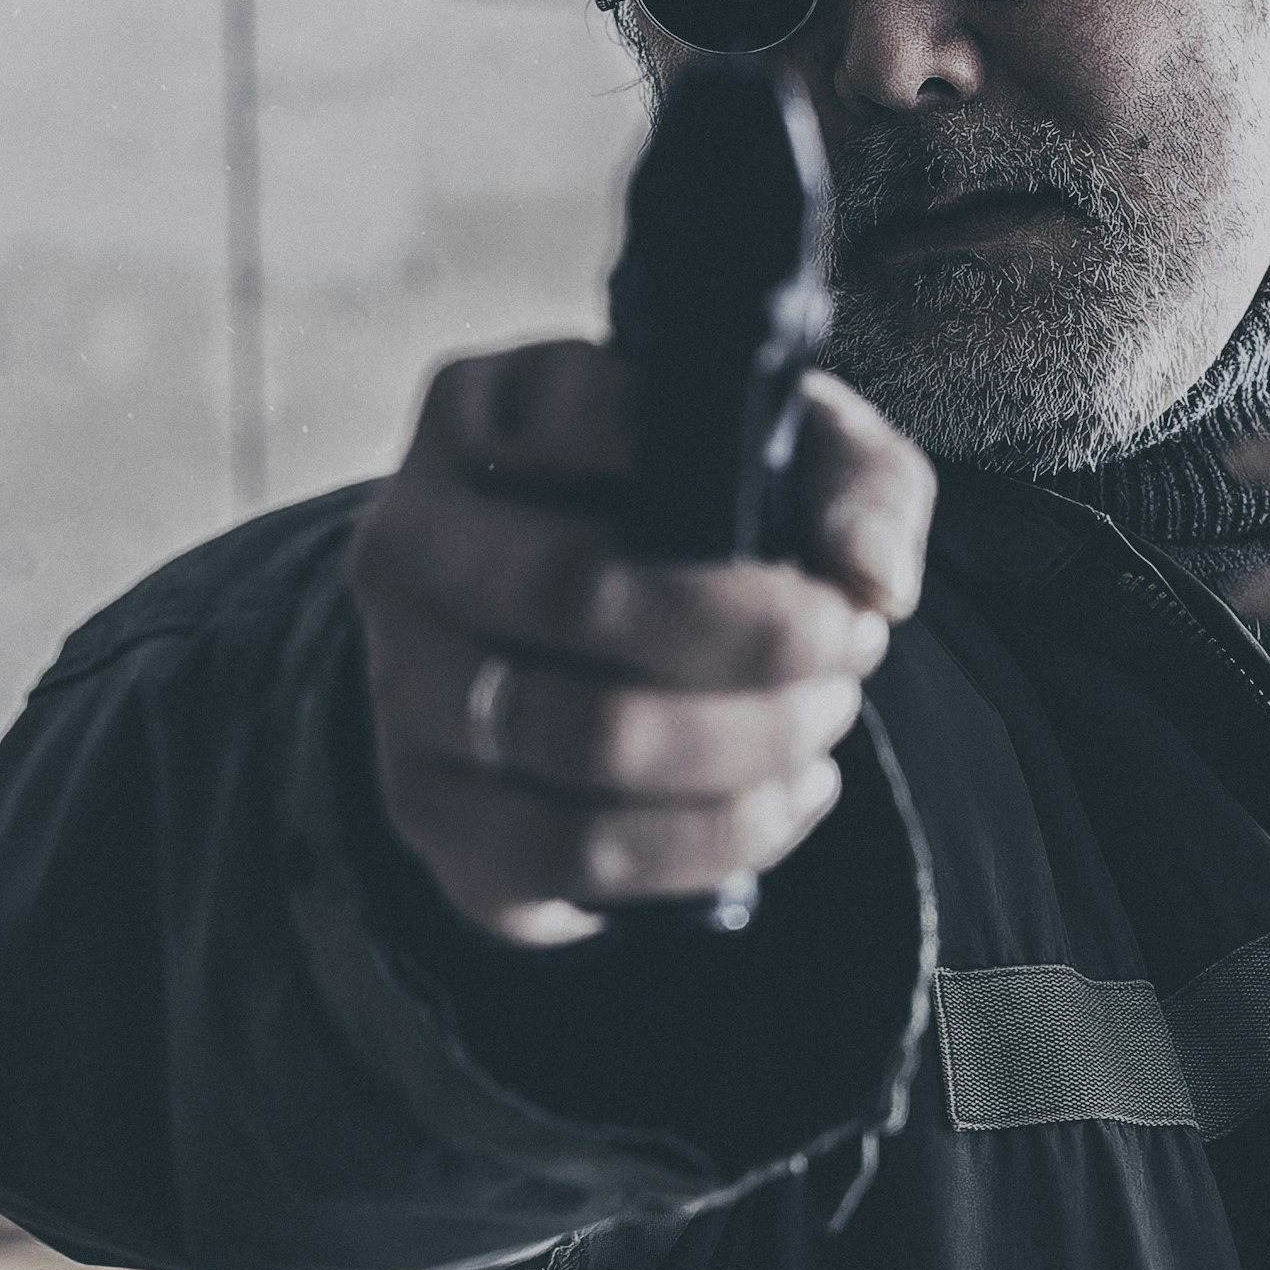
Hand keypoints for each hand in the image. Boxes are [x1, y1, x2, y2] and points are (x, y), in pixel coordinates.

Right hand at [347, 341, 934, 946]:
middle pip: (579, 596)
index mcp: (478, 415)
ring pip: (584, 740)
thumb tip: (870, 575)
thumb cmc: (701, 522)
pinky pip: (572, 854)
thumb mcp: (794, 458)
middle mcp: (407, 545)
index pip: (573, 421)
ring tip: (824, 716)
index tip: (819, 559)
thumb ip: (857, 479)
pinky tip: (785, 796)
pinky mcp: (431, 813)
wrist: (605, 647)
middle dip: (754, 637)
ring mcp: (400, 686)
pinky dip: (713, 838)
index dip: (716, 488)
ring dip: (748, 742)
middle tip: (849, 645)